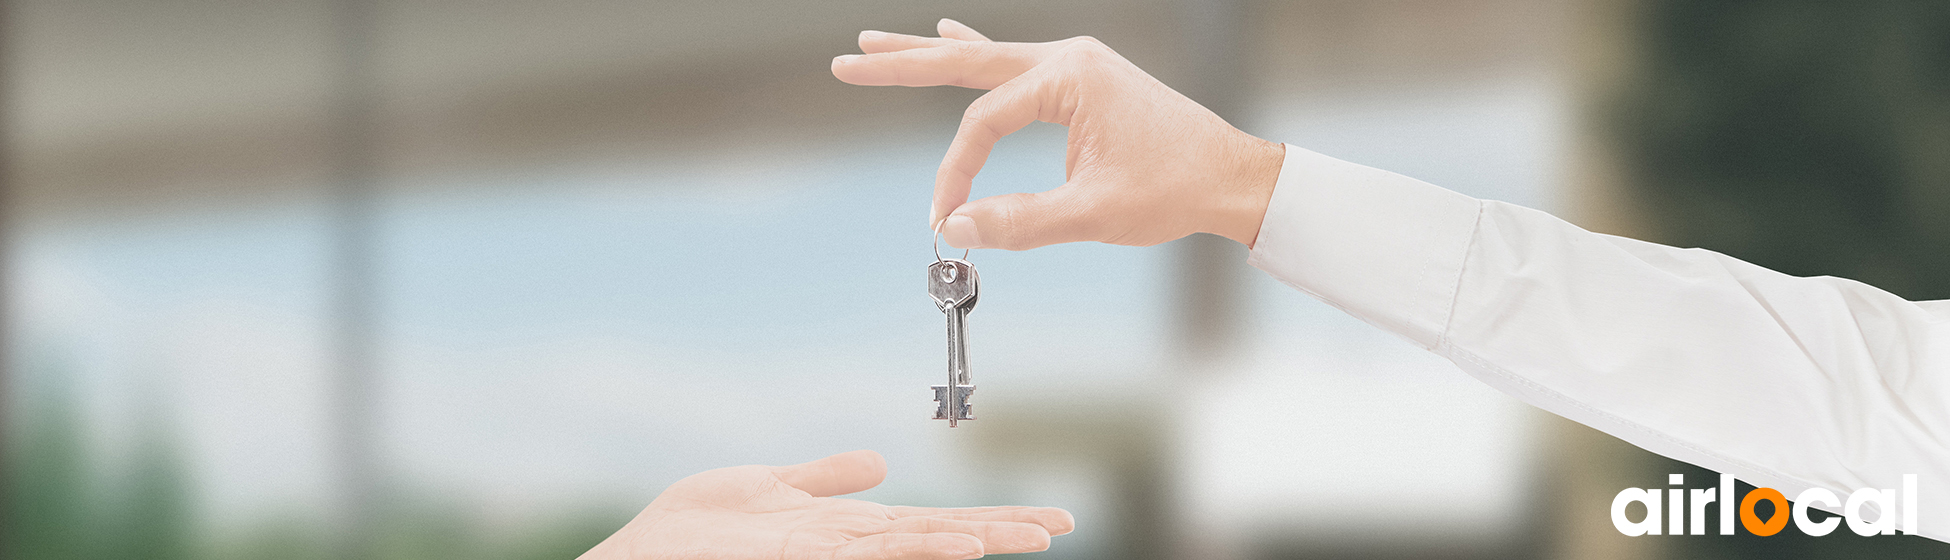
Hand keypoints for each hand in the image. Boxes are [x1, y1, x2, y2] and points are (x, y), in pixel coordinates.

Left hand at [579, 450, 1073, 559]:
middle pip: (935, 535)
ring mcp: (820, 559)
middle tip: (1062, 527)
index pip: (930, 521)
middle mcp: (842, 548)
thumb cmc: (687, 534)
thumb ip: (823, 476)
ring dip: (962, 542)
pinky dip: (911, 550)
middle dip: (997, 532)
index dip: (987, 518)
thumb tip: (882, 462)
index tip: (1046, 518)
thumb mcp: (763, 487)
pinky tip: (945, 545)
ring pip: (906, 549)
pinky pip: (862, 555)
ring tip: (1015, 538)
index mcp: (841, 530)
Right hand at [832, 19, 1284, 249]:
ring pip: (985, 58)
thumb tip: (957, 227)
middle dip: (903, 63)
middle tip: (846, 62)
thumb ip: (1022, 221)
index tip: (943, 216)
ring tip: (878, 43)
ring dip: (930, 54)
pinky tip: (952, 36)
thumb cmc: (1175, 188)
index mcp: (1070, 76)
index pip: (984, 122)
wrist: (1232, 176)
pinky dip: (977, 55)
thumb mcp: (1094, 213)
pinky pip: (1013, 64)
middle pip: (966, 61)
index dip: (956, 170)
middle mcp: (1068, 58)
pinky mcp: (1082, 81)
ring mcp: (1075, 65)